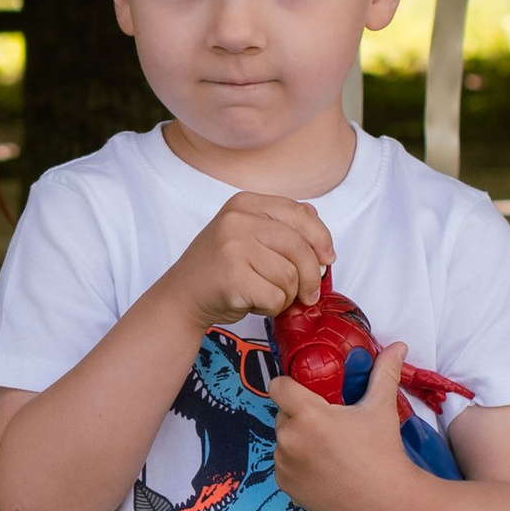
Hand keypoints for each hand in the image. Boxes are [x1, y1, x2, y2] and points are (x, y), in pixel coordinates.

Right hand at [163, 194, 334, 331]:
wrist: (182, 296)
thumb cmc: (221, 268)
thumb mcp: (247, 234)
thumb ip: (280, 225)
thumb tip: (319, 229)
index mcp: (245, 203)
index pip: (300, 214)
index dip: (321, 238)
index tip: (327, 259)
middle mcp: (237, 220)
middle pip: (299, 247)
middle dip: (310, 276)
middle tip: (308, 294)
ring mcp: (233, 247)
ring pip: (290, 276)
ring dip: (286, 295)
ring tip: (266, 294)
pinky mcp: (233, 277)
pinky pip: (276, 297)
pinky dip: (272, 307)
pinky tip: (254, 302)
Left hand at [270, 339, 410, 510]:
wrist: (384, 502)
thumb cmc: (382, 452)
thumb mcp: (382, 408)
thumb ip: (383, 373)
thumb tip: (398, 346)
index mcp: (307, 415)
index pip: (278, 386)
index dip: (290, 385)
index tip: (307, 392)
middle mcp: (288, 438)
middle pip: (283, 414)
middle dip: (301, 415)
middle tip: (329, 424)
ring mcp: (284, 464)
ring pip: (283, 440)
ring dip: (298, 440)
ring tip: (328, 449)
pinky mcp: (285, 486)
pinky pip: (284, 465)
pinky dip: (298, 465)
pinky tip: (323, 469)